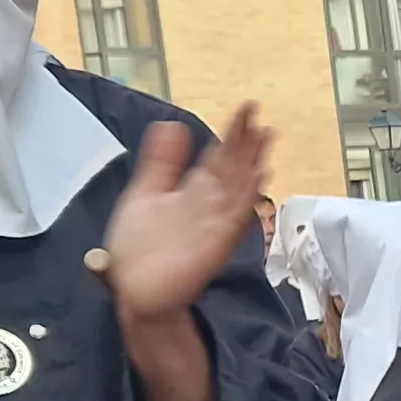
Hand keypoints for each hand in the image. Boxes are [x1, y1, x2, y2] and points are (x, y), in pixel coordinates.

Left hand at [98, 103, 274, 322]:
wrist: (134, 290)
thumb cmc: (140, 250)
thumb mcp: (145, 194)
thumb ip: (161, 163)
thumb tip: (173, 125)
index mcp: (193, 192)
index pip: (219, 157)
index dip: (232, 134)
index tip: (246, 109)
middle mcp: (208, 205)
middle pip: (233, 168)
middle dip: (246, 143)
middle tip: (258, 115)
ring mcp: (214, 223)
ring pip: (238, 187)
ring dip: (253, 163)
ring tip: (266, 138)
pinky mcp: (214, 243)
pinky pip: (234, 217)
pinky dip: (245, 197)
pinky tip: (256, 177)